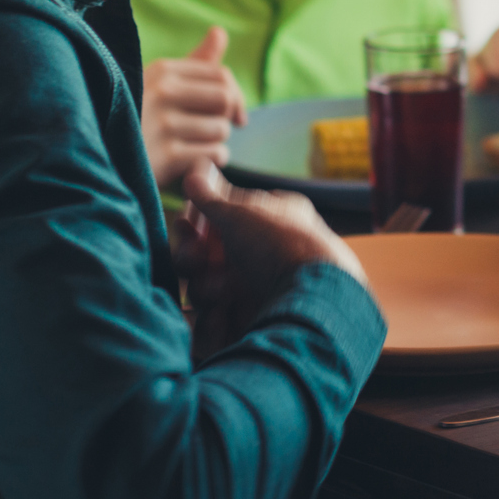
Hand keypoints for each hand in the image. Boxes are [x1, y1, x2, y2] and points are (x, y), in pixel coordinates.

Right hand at [140, 27, 246, 190]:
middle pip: (225, 99)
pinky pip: (214, 154)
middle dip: (225, 118)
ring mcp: (162, 123)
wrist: (93, 159)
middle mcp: (162, 91)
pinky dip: (210, 162)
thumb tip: (219, 31)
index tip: (230, 114)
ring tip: (190, 148)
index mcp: (162, 71)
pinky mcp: (164, 156)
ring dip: (215, 143)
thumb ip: (194, 63)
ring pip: (221, 130)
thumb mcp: (156, 85)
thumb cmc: (135, 120)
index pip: (221, 75)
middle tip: (207, 132)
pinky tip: (191, 164)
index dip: (234, 96)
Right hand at [172, 162, 368, 360]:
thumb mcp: (241, 212)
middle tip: (199, 262)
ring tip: (223, 294)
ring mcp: (252, 295)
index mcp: (264, 224)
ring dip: (206, 292)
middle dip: (193, 261)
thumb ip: (211, 195)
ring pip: (202, 294)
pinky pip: (209, 329)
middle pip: (201, 260)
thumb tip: (197, 168)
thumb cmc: (279, 246)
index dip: (193, 226)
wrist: (311, 301)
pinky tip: (222, 318)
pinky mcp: (245, 328)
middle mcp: (258, 258)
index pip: (215, 224)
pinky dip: (210, 326)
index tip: (186, 226)